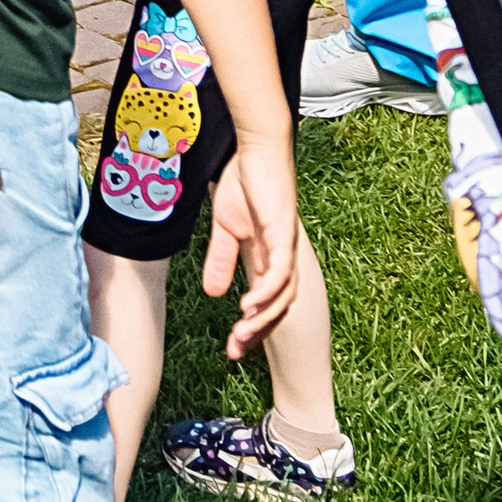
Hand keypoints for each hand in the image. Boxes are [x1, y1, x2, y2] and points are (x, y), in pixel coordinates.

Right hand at [199, 144, 301, 357]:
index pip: (266, 301)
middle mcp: (284, 257)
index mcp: (271, 257)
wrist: (256, 148)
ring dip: (262, 317)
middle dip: (257, 332)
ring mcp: (287, 245)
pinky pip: (279, 269)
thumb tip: (214, 294)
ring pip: (281, 293)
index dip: (252, 326)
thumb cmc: (245, 183)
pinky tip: (249, 305)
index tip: (233, 348)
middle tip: (235, 353)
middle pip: (278, 305)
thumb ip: (221, 259)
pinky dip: (267, 291)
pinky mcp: (284, 231)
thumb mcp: (225, 228)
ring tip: (242, 333)